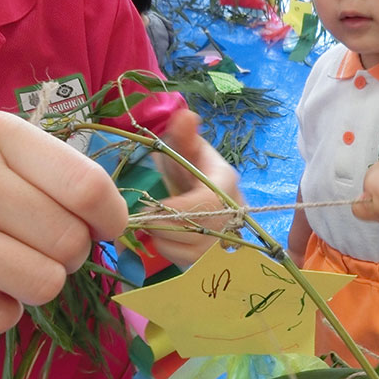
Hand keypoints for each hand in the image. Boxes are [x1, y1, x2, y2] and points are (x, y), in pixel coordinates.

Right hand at [0, 112, 127, 334]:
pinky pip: (0, 320)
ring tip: (3, 268)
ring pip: (44, 285)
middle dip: (68, 256)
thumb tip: (109, 223)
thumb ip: (40, 171)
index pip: (87, 187)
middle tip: (34, 248)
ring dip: (36, 285)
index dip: (111, 219)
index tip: (106, 231)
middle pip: (71, 244)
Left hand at [150, 110, 241, 264]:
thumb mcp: (185, 149)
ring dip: (166, 240)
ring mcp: (228, 237)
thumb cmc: (188, 168)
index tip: (153, 206)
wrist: (200, 191)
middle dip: (167, 226)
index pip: (209, 203)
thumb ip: (184, 135)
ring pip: (196, 250)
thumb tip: (186, 115)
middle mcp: (234, 212)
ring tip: (152, 225)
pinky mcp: (218, 256)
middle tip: (144, 217)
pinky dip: (171, 252)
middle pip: (202, 231)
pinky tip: (164, 239)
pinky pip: (192, 262)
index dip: (179, 209)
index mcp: (227, 183)